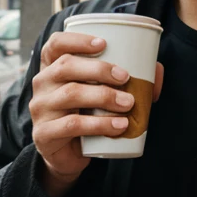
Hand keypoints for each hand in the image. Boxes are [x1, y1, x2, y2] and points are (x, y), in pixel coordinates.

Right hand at [30, 31, 163, 196]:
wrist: (69, 156)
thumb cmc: (87, 115)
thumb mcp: (102, 94)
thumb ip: (127, 79)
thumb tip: (156, 71)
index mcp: (52, 67)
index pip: (55, 45)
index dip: (76, 40)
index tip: (103, 43)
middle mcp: (42, 84)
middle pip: (65, 66)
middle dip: (99, 69)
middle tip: (125, 78)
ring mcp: (40, 109)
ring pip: (70, 95)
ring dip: (103, 96)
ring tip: (128, 103)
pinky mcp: (44, 134)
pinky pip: (72, 125)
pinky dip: (99, 124)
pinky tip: (119, 125)